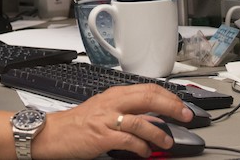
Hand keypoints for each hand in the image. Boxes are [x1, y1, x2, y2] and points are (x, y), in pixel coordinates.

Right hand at [32, 84, 193, 158]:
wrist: (54, 133)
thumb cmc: (78, 123)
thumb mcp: (104, 108)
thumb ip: (127, 109)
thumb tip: (152, 116)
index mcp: (115, 94)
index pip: (148, 88)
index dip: (169, 96)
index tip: (182, 105)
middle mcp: (113, 102)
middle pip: (150, 98)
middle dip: (172, 107)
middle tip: (186, 116)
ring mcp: (107, 119)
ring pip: (142, 121)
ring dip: (159, 133)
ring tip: (167, 142)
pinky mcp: (102, 136)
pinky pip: (129, 140)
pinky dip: (141, 147)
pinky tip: (145, 152)